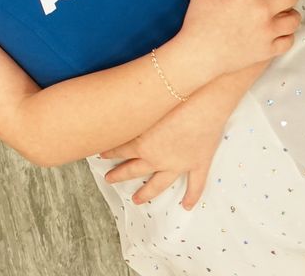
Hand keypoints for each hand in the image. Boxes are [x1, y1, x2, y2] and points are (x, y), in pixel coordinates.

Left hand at [101, 95, 230, 208]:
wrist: (204, 100)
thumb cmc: (172, 97)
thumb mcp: (143, 104)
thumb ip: (129, 113)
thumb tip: (112, 107)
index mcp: (141, 144)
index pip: (120, 150)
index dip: (109, 152)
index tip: (99, 155)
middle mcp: (157, 159)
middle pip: (134, 170)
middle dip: (120, 175)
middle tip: (109, 180)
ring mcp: (179, 164)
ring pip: (159, 184)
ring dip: (147, 193)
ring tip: (137, 200)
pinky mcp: (199, 163)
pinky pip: (195, 185)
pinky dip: (192, 196)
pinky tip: (187, 206)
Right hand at [175, 0, 304, 77]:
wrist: (199, 56)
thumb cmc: (197, 22)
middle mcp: (261, 10)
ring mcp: (267, 31)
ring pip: (294, 19)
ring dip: (292, 12)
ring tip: (287, 10)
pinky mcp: (269, 50)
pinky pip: (288, 40)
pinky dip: (287, 35)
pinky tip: (281, 31)